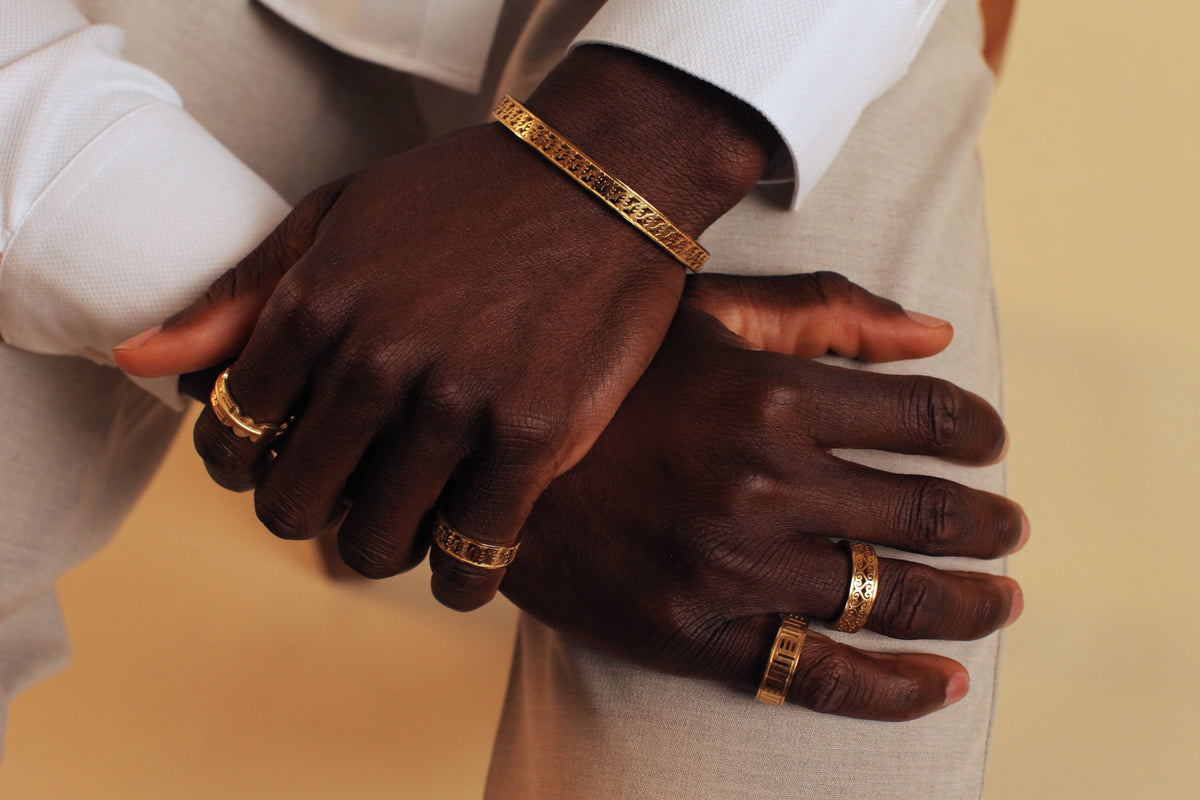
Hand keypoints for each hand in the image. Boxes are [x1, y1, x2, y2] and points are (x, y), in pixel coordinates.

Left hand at [113, 46, 777, 610]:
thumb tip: (138, 360)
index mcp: (317, 304)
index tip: (276, 459)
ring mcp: (458, 403)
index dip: (242, 463)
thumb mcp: (340, 217)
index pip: (230, 437)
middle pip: (294, 506)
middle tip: (345, 493)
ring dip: (381, 546)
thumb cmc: (465, 197)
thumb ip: (242, 293)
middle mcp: (377, 361)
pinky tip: (466, 561)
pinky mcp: (535, 436)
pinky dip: (459, 578)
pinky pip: (471, 555)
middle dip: (307, 510)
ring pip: (376, 542)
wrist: (601, 177)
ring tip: (406, 523)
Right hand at [502, 272, 1026, 720]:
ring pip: (889, 598)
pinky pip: (816, 673)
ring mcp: (729, 568)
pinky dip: (894, 689)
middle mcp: (759, 484)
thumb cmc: (602, 382)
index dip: (977, 432)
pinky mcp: (693, 634)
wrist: (484, 471)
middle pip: (924, 514)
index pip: (926, 418)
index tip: (987, 444)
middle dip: (988, 524)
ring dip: (968, 604)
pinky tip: (944, 684)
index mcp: (768, 394)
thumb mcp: (698, 314)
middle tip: (1008, 529)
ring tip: (998, 600)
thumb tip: (936, 330)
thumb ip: (822, 309)